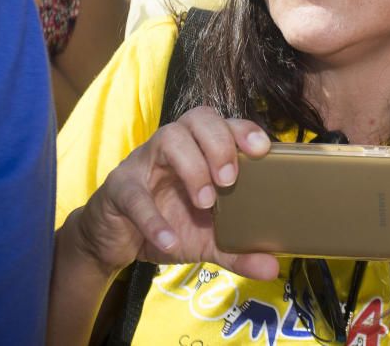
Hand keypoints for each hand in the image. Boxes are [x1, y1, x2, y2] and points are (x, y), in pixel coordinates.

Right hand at [74, 107, 278, 280]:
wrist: (117, 241)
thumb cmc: (169, 223)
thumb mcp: (208, 240)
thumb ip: (238, 250)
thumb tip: (272, 269)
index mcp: (200, 149)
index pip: (223, 122)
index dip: (243, 129)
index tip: (261, 150)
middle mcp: (174, 145)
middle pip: (198, 119)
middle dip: (220, 144)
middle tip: (230, 180)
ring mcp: (145, 162)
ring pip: (169, 139)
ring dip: (192, 167)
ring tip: (205, 203)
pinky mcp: (120, 188)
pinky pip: (135, 193)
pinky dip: (153, 217)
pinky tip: (169, 239)